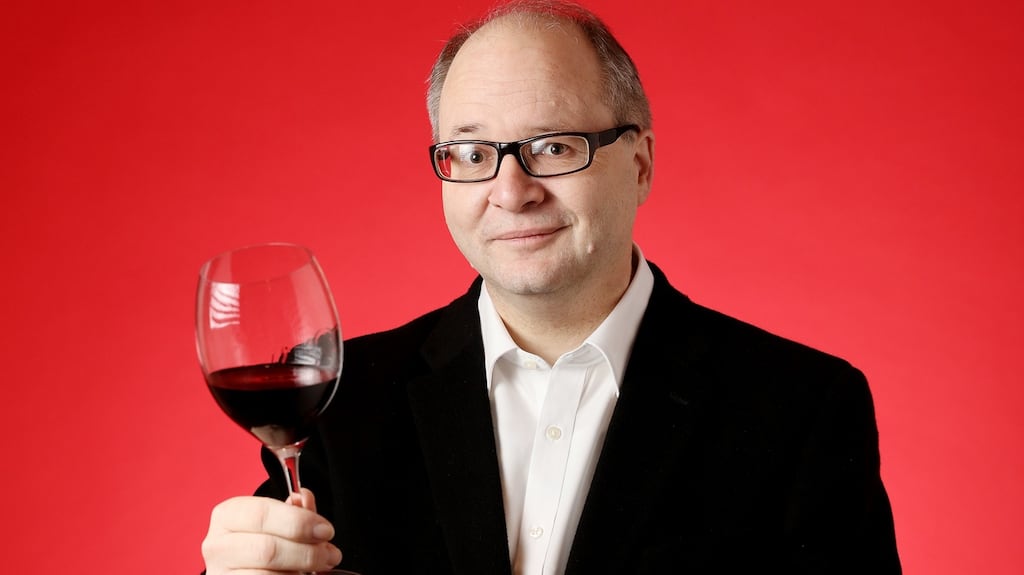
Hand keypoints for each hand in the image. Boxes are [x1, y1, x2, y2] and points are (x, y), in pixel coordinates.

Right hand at [202, 489, 341, 574]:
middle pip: (268, 550)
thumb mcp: (278, 520)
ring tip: (317, 569)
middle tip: (330, 555)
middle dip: (308, 553)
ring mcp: (221, 574)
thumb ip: (295, 511)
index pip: (262, 514)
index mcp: (228, 516)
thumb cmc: (263, 540)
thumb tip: (305, 498)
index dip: (299, 522)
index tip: (325, 530)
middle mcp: (218, 546)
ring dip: (301, 573)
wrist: (245, 567)